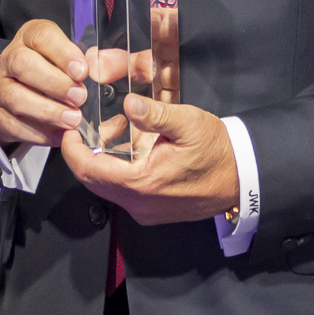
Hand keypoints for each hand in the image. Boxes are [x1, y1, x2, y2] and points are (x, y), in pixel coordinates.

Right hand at [0, 18, 90, 149]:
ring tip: (73, 119)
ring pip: (15, 97)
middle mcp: (10, 59)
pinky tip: (59, 135)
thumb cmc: (50, 69)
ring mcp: (0, 87)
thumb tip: (97, 66)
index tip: (82, 71)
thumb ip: (82, 59)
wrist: (18, 89)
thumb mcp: (65, 56)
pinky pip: (13, 125)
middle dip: (54, 83)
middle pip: (23, 65)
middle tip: (79, 97)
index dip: (63, 53)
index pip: (41, 36)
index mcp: (29, 37)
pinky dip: (38, 133)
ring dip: (48, 111)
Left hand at [63, 94, 239, 225]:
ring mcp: (145, 210)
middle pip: (92, 180)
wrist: (244, 179)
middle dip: (86, 151)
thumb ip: (155, 114)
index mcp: (142, 183)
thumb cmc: (218, 151)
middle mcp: (138, 203)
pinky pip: (123, 191)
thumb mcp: (189, 123)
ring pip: (107, 186)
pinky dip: (118, 169)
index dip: (72, 148)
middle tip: (88, 126)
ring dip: (103, 159)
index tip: (69, 127)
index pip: (89, 170)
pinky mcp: (152, 211)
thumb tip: (128, 103)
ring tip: (116, 130)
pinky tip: (132, 148)